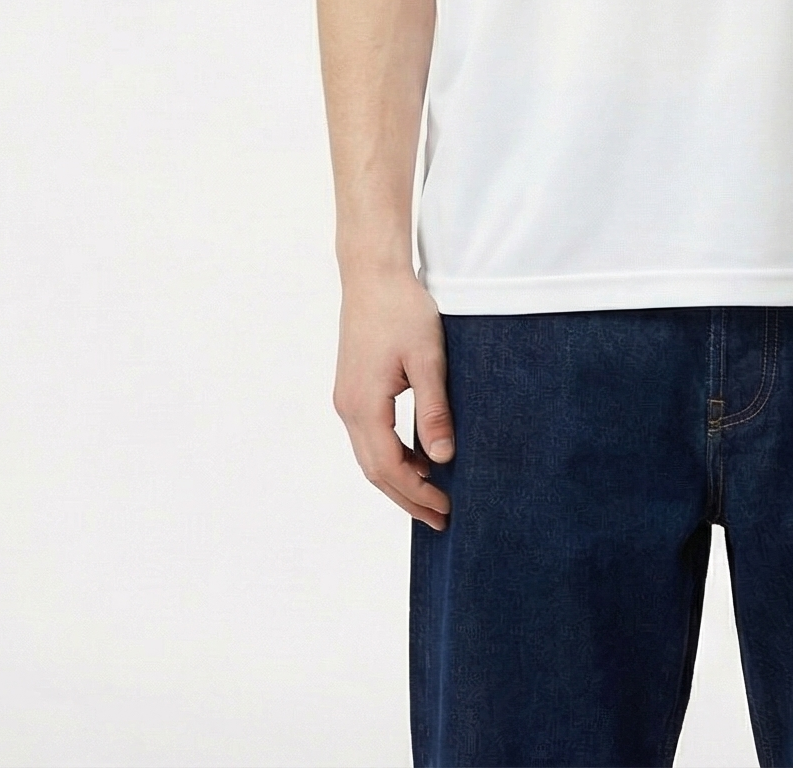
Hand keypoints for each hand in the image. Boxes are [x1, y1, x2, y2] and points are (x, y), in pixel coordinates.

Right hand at [333, 268, 454, 529]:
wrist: (372, 275)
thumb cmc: (403, 310)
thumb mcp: (428, 359)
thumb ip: (434, 410)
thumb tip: (443, 459)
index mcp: (364, 406)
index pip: (389, 468)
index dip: (417, 493)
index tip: (446, 508)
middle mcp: (348, 408)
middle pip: (375, 471)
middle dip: (407, 497)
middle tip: (441, 518)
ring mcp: (346, 399)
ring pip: (369, 456)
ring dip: (398, 479)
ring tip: (432, 495)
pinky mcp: (352, 389)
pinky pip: (369, 436)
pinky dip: (390, 455)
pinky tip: (416, 457)